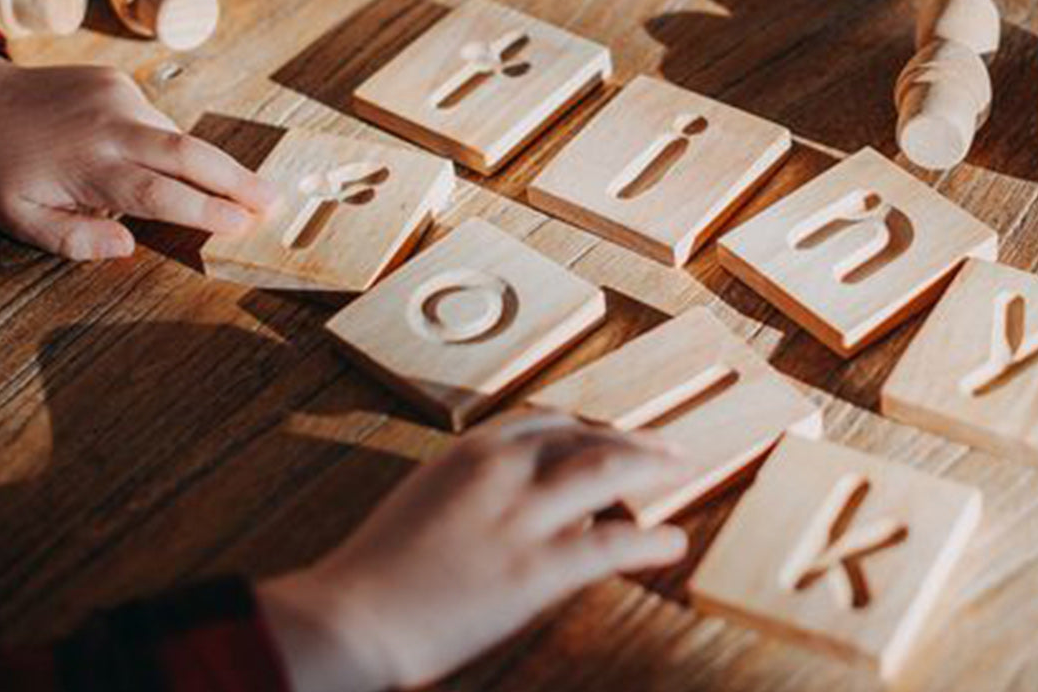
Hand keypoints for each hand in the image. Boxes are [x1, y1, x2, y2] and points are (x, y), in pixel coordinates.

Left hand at [0, 48, 278, 258]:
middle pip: (189, 153)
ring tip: (227, 189)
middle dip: (236, 178)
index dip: (205, 209)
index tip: (241, 222)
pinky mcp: (119, 81)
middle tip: (273, 199)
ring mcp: (118, 98)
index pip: (159, 192)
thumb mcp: (19, 218)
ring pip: (176, 136)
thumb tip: (128, 247)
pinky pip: (157, 119)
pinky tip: (148, 157)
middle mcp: (111, 128)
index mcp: (89, 167)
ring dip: (205, 165)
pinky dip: (165, 143)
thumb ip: (74, 239)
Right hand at [258, 414, 688, 691]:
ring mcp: (522, 515)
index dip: (592, 427)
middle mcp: (502, 468)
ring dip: (653, 468)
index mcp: (472, 450)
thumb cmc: (379, 568)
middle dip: (635, 439)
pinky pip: (612, 544)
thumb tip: (520, 492)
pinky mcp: (537, 568)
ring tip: (684, 472)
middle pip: (588, 436)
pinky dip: (651, 540)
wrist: (353, 617)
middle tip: (670, 447)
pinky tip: (674, 543)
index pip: (549, 421)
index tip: (616, 434)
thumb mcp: (428, 498)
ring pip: (609, 471)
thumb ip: (476, 484)